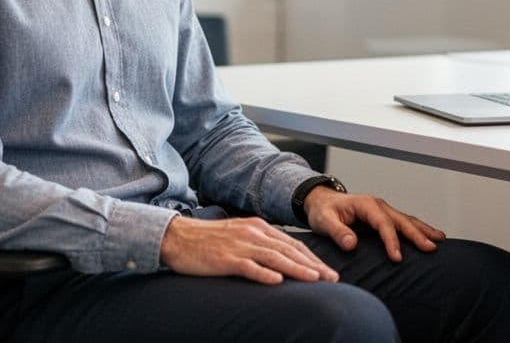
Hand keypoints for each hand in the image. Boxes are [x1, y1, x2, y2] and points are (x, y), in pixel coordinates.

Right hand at [159, 215, 339, 284]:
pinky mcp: (225, 258)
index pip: (292, 244)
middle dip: (313, 265)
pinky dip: (264, 274)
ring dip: (296, 269)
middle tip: (331, 278)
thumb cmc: (208, 241)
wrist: (178, 237)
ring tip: (314, 279)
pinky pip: (248, 267)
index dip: (312, 258)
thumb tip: (282, 260)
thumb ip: (260, 244)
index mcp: (258, 227)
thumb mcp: (239, 236)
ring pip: (274, 258)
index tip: (328, 271)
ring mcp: (239, 245)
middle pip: (289, 250)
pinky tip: (277, 281)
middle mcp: (252, 233)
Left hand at [303, 188, 445, 261]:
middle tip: (430, 248)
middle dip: (417, 234)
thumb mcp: (324, 221)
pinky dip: (418, 228)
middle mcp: (377, 205)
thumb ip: (336, 231)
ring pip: (407, 219)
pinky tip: (429, 235)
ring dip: (423, 229)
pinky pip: (404, 222)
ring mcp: (382, 210)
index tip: (397, 257)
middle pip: (401, 220)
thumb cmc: (323, 210)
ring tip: (440, 239)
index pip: (383, 223)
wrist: (321, 201)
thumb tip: (350, 243)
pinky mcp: (383, 217)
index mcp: (365, 204)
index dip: (391, 240)